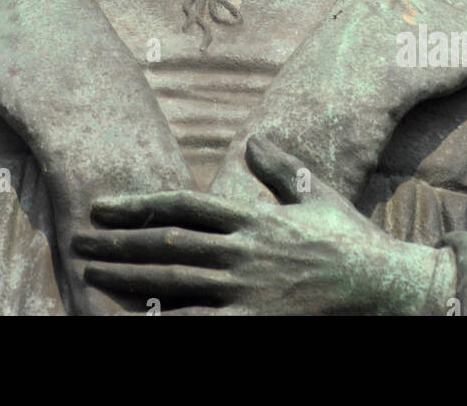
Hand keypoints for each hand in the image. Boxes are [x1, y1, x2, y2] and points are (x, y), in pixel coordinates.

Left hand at [73, 136, 454, 313]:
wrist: (387, 285)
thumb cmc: (351, 239)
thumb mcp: (316, 195)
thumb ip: (280, 168)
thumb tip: (254, 140)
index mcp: (252, 219)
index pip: (183, 207)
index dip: (140, 205)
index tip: (105, 206)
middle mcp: (244, 251)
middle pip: (168, 245)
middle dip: (118, 243)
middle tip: (79, 240)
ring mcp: (249, 290)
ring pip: (176, 284)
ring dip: (130, 279)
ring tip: (93, 273)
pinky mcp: (258, 323)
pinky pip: (202, 326)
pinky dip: (168, 324)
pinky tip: (140, 323)